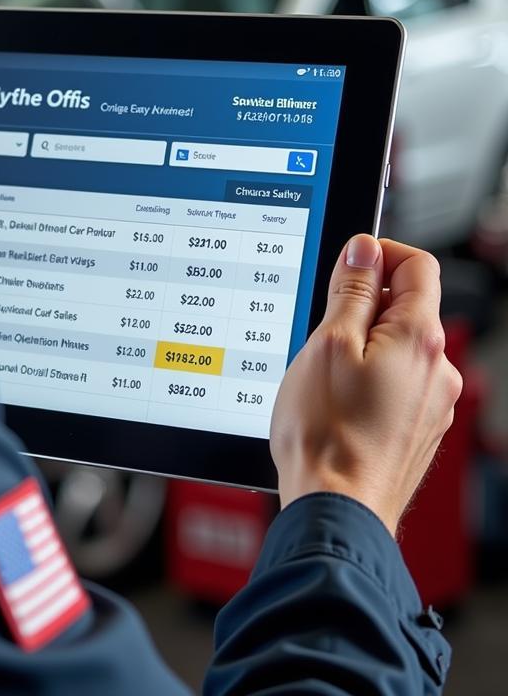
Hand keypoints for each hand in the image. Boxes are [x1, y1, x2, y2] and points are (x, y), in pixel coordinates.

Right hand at [270, 235, 462, 535]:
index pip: (417, 265)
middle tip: (321, 325)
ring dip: (363, 344)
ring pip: (398, 348)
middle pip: (407, 307)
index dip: (380, 254)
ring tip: (323, 372)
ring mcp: (433, 403)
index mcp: (420, 340)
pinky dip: (367, 378)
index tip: (347, 263)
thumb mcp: (326, 343)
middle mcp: (438, 370)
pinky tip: (336, 400)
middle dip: (364, 304)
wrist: (336, 508)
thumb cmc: (326, 434)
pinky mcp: (418, 429)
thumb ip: (351, 291)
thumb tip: (364, 251)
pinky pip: (396, 383)